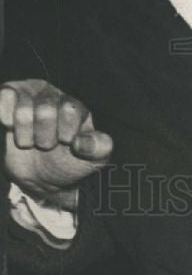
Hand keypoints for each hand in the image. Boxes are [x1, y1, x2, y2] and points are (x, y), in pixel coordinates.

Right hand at [0, 79, 112, 207]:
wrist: (42, 178)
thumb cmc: (71, 163)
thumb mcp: (95, 159)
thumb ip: (100, 148)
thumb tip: (82, 142)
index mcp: (75, 106)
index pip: (70, 109)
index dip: (66, 132)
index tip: (66, 143)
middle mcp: (52, 97)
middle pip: (45, 112)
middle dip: (44, 139)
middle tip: (46, 146)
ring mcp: (29, 97)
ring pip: (22, 111)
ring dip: (25, 137)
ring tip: (30, 142)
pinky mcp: (8, 102)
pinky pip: (4, 96)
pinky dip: (5, 116)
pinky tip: (10, 127)